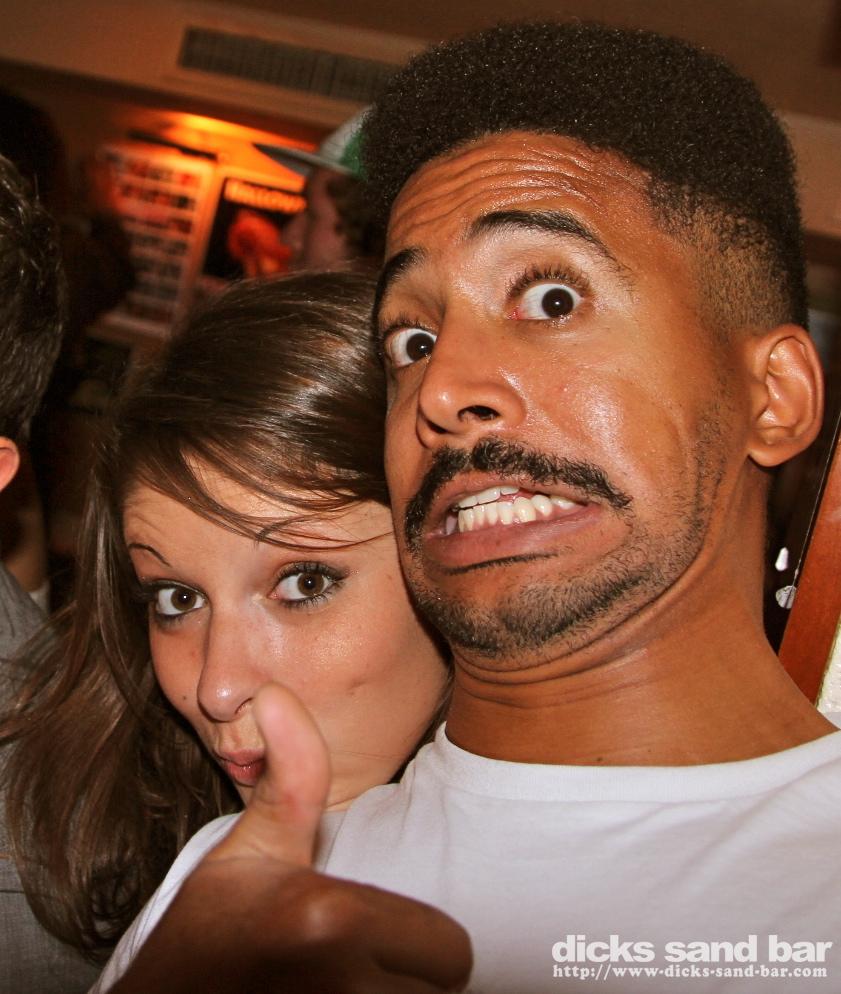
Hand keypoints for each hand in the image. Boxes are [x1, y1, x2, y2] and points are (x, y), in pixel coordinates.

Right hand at [111, 684, 471, 992]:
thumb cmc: (212, 926)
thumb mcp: (255, 846)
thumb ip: (290, 774)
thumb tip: (276, 693)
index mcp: (330, 919)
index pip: (449, 952)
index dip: (420, 945)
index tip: (376, 937)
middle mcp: (335, 982)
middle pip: (432, 987)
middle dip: (400, 976)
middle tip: (349, 961)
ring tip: (333, 981)